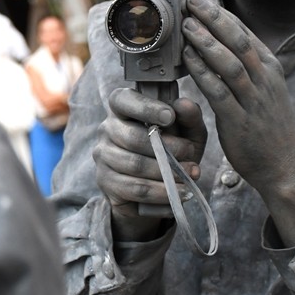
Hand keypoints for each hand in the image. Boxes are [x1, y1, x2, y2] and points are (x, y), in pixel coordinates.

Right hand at [93, 87, 205, 242]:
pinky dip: (161, 193)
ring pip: (135, 166)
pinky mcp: (106, 183)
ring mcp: (103, 157)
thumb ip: (189, 116)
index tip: (170, 117)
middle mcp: (107, 129)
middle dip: (167, 147)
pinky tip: (179, 193)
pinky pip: (135, 190)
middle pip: (132, 138)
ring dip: (167, 172)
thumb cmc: (173, 147)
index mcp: (121, 107)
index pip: (123, 100)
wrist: (161, 183)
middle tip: (190, 153)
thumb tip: (183, 105)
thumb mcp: (188, 131)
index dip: (146, 108)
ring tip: (190, 175)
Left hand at [181, 0, 294, 244]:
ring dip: (206, 41)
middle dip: (214, 18)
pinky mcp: (239, 121)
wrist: (289, 168)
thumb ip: (245, 68)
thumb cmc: (270, 127)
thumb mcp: (264, 90)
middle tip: (190, 0)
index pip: (245, 32)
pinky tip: (187, 59)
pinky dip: (202, 72)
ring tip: (186, 24)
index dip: (221, 14)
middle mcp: (265, 80)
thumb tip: (218, 42)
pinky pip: (219, 91)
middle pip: (238, 40)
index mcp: (270, 69)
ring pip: (230, 62)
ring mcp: (254, 100)